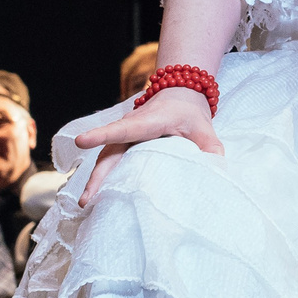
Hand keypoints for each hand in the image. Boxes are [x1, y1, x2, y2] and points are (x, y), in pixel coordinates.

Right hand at [75, 86, 223, 206]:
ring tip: (87, 204)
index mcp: (149, 122)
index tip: (82, 140)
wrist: (179, 94)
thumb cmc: (189, 112)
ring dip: (96, 180)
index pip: (124, 129)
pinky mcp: (124, 145)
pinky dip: (103, 177)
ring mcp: (125, 136)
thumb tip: (214, 170)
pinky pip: (111, 161)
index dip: (103, 135)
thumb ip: (210, 147)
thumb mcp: (204, 127)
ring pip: (106, 159)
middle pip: (109, 152)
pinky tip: (98, 196)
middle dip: (96, 176)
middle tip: (86, 199)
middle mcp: (131, 128)